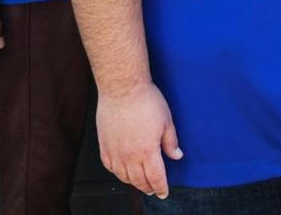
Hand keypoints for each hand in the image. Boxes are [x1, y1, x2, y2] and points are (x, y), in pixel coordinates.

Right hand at [96, 83, 182, 199]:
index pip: (156, 178)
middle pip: (139, 181)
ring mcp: (115, 151)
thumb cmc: (145, 100)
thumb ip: (171, 142)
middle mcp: (130, 155)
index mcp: (147, 150)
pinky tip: (122, 172)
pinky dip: (118, 173)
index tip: (164, 192)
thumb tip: (176, 155)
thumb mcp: (166, 121)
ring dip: (133, 183)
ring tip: (140, 183)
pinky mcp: (104, 145)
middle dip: (148, 188)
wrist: (122, 88)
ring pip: (124, 177)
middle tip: (153, 190)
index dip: (161, 188)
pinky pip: (110, 167)